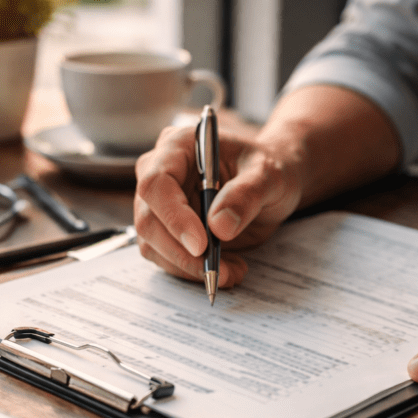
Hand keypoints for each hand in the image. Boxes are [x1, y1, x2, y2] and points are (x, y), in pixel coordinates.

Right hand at [133, 124, 303, 286]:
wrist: (268, 185)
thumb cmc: (266, 170)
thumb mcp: (268, 175)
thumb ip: (246, 195)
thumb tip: (219, 227)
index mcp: (177, 147)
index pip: (156, 184)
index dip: (174, 217)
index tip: (202, 245)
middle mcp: (159, 173)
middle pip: (148, 220)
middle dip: (182, 252)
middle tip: (219, 270)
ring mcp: (158, 204)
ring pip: (153, 245)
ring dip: (189, 267)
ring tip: (232, 271)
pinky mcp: (165, 230)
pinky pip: (166, 258)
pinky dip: (193, 271)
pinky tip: (226, 268)